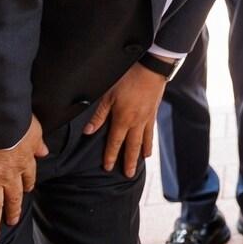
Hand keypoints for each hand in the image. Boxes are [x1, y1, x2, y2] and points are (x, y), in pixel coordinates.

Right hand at [0, 115, 46, 242]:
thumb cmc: (16, 124)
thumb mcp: (35, 131)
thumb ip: (38, 143)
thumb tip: (44, 151)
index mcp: (25, 163)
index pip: (28, 178)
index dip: (27, 186)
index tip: (26, 191)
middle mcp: (11, 177)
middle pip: (13, 199)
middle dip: (12, 212)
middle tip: (11, 223)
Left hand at [83, 61, 165, 176]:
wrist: (152, 68)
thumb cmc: (128, 78)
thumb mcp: (109, 94)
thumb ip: (99, 115)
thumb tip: (88, 131)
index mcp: (123, 119)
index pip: (115, 142)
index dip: (110, 156)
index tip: (107, 167)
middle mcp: (136, 122)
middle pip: (132, 147)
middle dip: (129, 162)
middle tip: (128, 175)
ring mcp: (147, 119)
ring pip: (144, 141)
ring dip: (141, 154)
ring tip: (139, 164)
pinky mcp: (153, 113)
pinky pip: (151, 132)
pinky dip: (150, 142)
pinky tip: (149, 146)